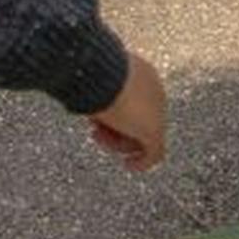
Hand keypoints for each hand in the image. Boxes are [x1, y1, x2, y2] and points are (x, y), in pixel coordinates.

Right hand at [89, 53, 167, 171]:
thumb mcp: (91, 79)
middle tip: (95, 133)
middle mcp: (154, 91)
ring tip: (98, 137)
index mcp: (142, 74)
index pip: (133, 100)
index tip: (95, 119)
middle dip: (115, 130)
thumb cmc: (93, 73)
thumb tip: (81, 94)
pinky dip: (142, 161)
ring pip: (142, 136)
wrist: (104, 77)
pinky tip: (128, 164)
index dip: (115, 114)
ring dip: (119, 143)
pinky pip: (154, 152)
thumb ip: (93, 89)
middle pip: (137, 120)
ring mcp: (157, 112)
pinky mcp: (155, 131)